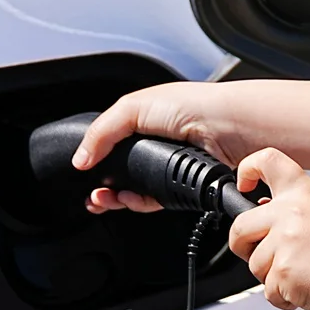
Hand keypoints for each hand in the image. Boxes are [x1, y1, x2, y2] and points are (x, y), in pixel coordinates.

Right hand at [72, 82, 253, 213]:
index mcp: (144, 122)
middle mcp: (158, 145)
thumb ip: (102, 132)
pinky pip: (155, 201)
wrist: (228, 126)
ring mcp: (171, 168)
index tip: (83, 171)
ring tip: (104, 199)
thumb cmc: (191, 105)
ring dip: (117, 199)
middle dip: (103, 186)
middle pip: (122, 173)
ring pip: (136, 191)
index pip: (112, 146)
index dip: (96, 160)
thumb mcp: (132, 108)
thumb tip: (81, 159)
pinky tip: (128, 199)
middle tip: (94, 195)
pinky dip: (139, 204)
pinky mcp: (183, 188)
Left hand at [226, 148, 309, 309]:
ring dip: (272, 277)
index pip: (267, 161)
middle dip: (244, 246)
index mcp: (304, 193)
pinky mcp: (283, 272)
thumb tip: (264, 214)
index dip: (247, 169)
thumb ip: (295, 209)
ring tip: (304, 275)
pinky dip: (284, 297)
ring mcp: (285, 243)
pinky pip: (267, 290)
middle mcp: (290, 213)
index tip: (244, 183)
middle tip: (264, 255)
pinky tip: (307, 289)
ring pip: (254, 264)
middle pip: (240, 226)